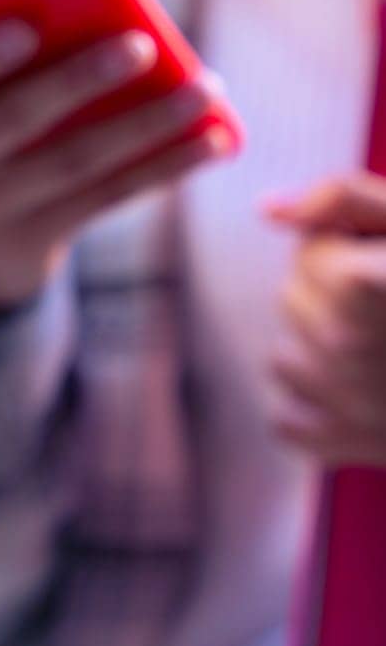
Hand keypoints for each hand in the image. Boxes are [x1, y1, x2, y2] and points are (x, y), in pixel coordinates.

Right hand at [0, 18, 231, 328]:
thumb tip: (91, 7)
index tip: (25, 28)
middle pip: (14, 121)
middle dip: (80, 79)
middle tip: (141, 44)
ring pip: (76, 161)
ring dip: (147, 123)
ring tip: (204, 87)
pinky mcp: (37, 242)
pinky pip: (108, 196)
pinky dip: (165, 164)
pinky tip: (212, 137)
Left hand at [266, 175, 385, 467]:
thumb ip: (341, 197)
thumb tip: (270, 210)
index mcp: (363, 284)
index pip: (311, 253)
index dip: (348, 248)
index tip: (385, 258)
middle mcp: (348, 345)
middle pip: (293, 301)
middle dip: (332, 293)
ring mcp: (351, 403)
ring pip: (285, 359)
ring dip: (322, 349)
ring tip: (381, 345)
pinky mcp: (358, 447)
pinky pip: (289, 422)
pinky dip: (317, 408)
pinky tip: (363, 390)